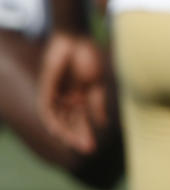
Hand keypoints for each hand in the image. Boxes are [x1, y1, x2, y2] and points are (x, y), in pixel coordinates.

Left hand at [37, 31, 110, 153]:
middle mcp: (67, 99)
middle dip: (78, 137)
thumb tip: (103, 123)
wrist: (75, 39)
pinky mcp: (46, 89)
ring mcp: (56, 95)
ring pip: (59, 120)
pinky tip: (59, 132)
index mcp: (81, 97)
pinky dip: (52, 121)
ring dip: (67, 133)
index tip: (94, 147)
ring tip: (76, 143)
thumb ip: (98, 103)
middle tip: (88, 150)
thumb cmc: (89, 57)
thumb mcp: (97, 83)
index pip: (82, 120)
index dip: (87, 134)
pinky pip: (47, 110)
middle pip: (71, 123)